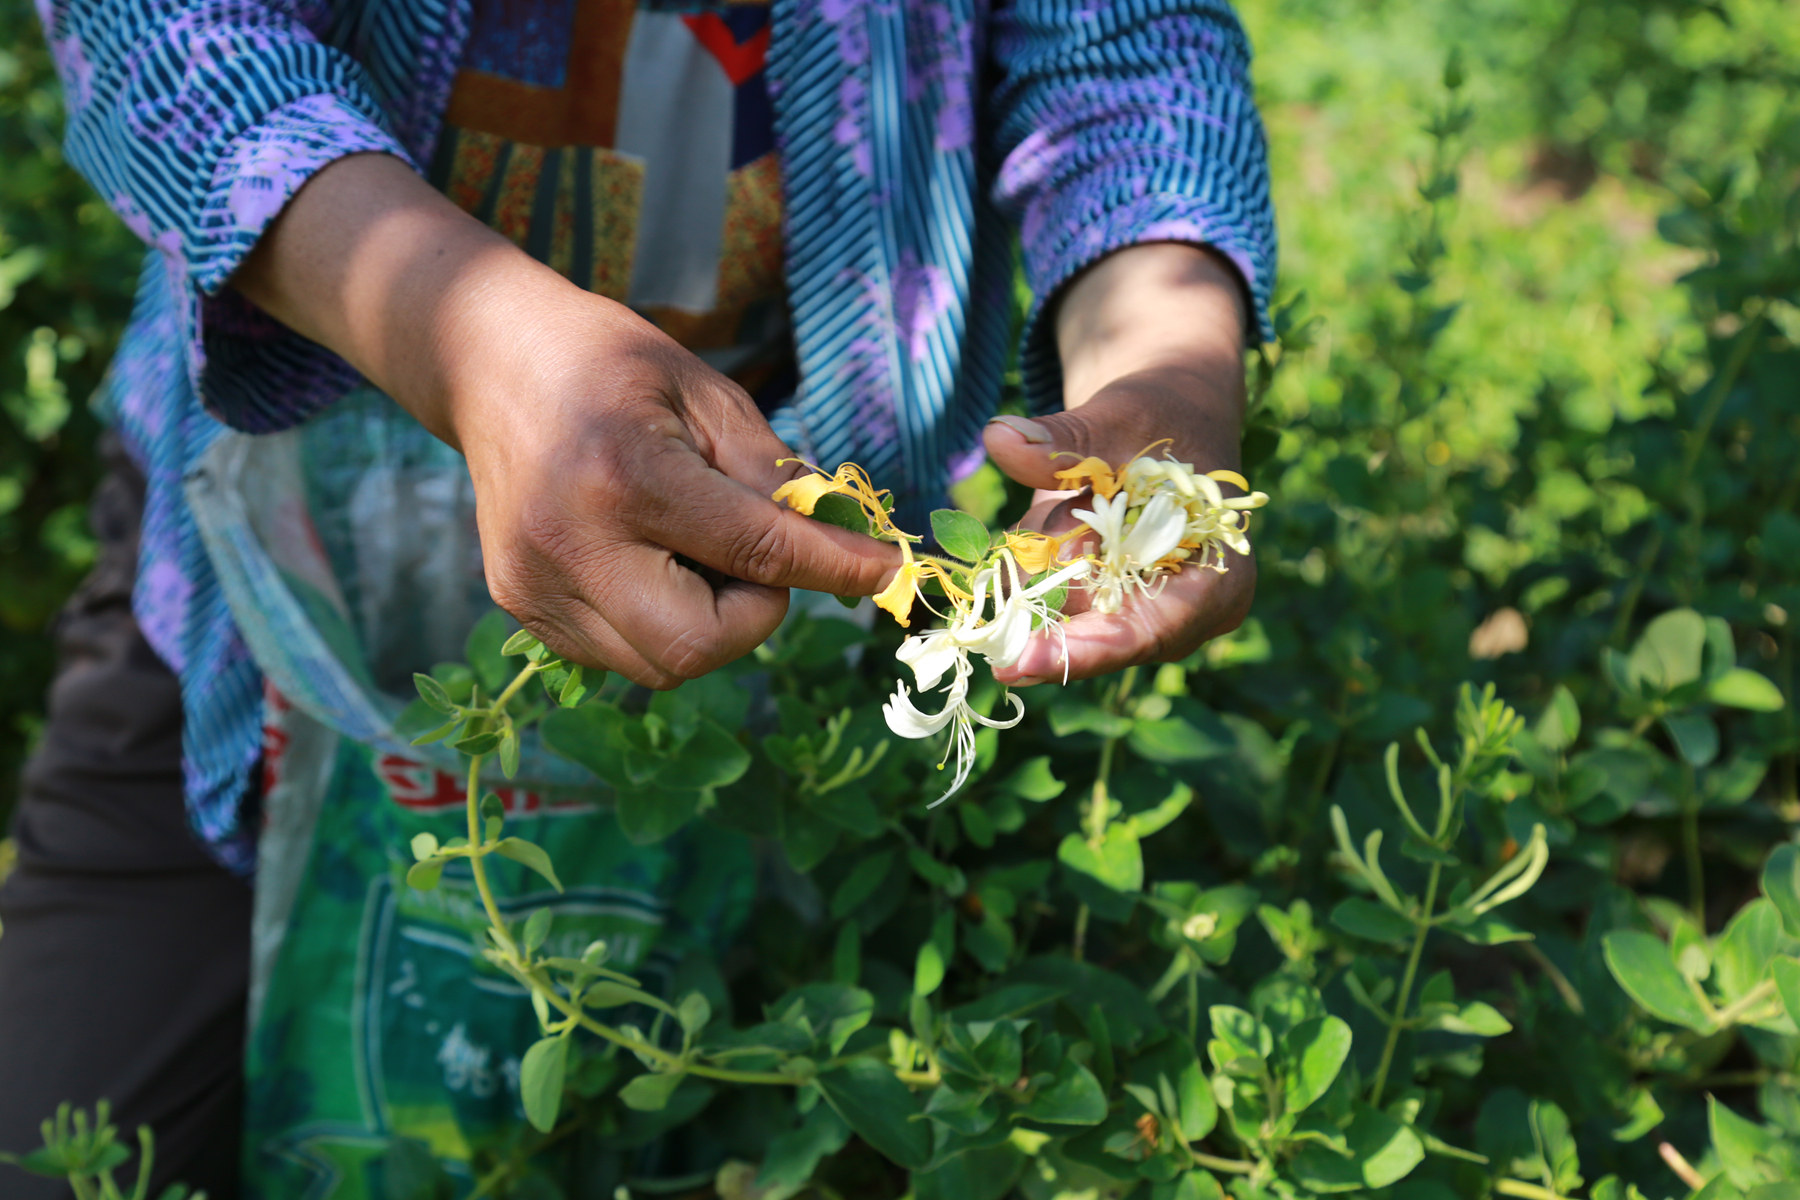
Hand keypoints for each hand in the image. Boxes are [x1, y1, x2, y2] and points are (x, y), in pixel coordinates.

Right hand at [446, 291, 900, 687]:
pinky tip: (651, 561)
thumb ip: (770, 473)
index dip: (832, 567)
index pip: (755, 552)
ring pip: (658, 664)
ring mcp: (535, 585)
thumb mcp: (707, 392)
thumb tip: (836, 541)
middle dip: (753, 614)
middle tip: (757, 558)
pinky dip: (659, 624)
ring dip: (708, 624)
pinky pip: (618, 654)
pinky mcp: (519, 605)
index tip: (885, 572)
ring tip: (695, 551)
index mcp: (625, 476)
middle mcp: (571, 544)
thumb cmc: (610, 364)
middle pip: (697, 645)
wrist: (488, 358)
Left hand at [981, 242, 1254, 684]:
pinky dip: (1019, 576)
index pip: (1152, 632)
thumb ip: (1066, 440)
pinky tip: (1010, 547)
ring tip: (1014, 550)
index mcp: (1217, 582)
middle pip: (1103, 640)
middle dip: (1039, 625)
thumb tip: (999, 438)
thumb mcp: (1120, 417)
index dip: (1087, 650)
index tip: (1021, 661)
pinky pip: (1045, 602)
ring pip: (1064, 622)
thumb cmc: (1162, 414)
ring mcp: (1136, 612)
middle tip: (979, 634)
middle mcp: (1181, 614)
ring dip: (1026, 589)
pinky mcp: (1096, 600)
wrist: (1161, 416)